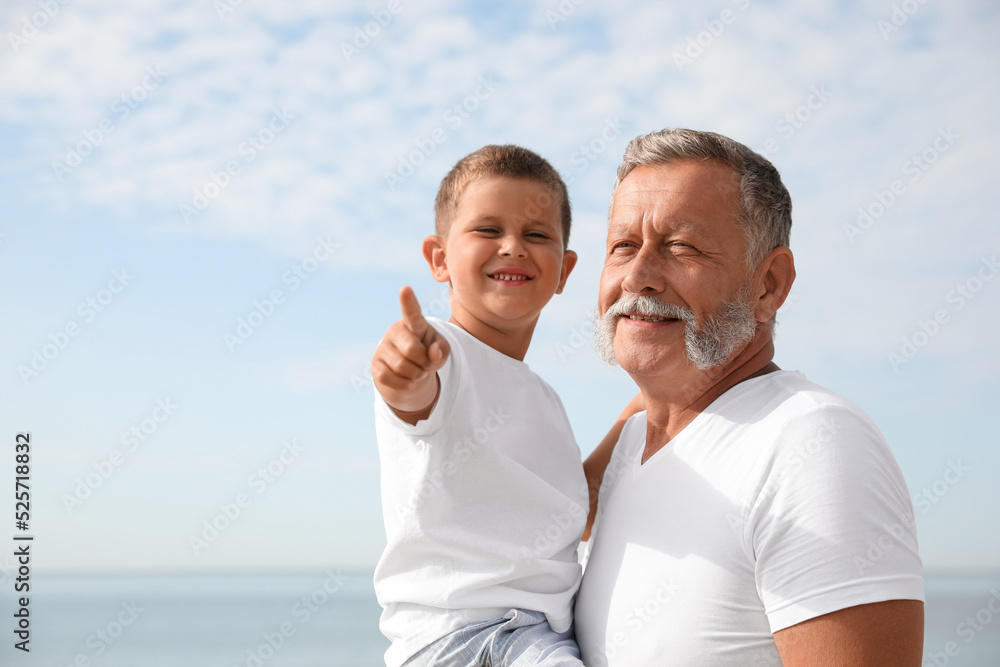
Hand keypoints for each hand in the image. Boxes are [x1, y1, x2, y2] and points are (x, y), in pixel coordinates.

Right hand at [371, 286, 450, 419]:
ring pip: (401, 367)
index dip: (408, 301)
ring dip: (416, 375)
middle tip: (425, 363)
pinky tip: (410, 382)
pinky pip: (388, 377)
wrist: (412, 372)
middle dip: (424, 362)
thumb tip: (433, 353)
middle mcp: (395, 331)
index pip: (411, 312)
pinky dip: (404, 384)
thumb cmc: (429, 353)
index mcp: (414, 323)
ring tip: (418, 371)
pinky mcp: (376, 364)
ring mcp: (383, 347)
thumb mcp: (442, 350)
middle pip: (412, 350)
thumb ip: (442, 349)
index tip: (405, 289)